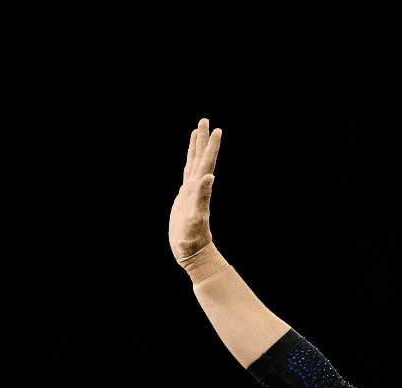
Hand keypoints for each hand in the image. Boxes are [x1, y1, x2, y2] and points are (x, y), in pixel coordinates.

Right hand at [169, 118, 221, 259]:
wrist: (191, 252)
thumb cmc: (192, 239)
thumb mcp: (197, 217)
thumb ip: (203, 197)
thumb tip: (210, 177)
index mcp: (199, 189)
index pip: (207, 163)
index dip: (211, 147)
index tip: (217, 129)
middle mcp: (197, 188)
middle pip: (201, 158)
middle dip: (203, 139)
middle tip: (205, 120)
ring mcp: (191, 192)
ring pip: (194, 164)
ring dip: (196, 148)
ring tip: (197, 132)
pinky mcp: (185, 199)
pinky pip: (187, 175)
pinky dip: (189, 165)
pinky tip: (190, 163)